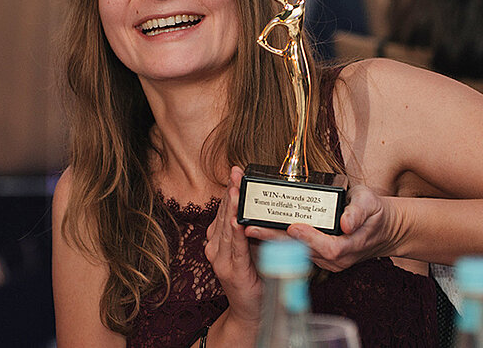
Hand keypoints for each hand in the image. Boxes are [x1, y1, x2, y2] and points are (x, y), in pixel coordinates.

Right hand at [205, 166, 261, 327]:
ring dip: (231, 207)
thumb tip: (267, 208)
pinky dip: (235, 233)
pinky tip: (237, 220)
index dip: (230, 189)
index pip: (226, 209)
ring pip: (227, 228)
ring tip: (235, 189)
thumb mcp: (255, 249)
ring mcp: (220, 259)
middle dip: (231, 191)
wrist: (251, 312)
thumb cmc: (255, 279)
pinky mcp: (231, 270)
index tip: (236, 171)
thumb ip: (256, 231)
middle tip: (235, 172)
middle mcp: (216, 247)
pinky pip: (235, 248)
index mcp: (220, 239)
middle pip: (224, 214)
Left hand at [245, 184, 401, 271]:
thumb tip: (345, 222)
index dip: (309, 238)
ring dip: (271, 241)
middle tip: (251, 229)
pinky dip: (277, 241)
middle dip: (275, 240)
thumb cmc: (376, 212)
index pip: (328, 247)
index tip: (292, 226)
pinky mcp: (318, 257)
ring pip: (295, 252)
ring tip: (247, 228)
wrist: (384, 230)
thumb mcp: (370, 204)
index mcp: (349, 245)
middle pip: (303, 251)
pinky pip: (296, 251)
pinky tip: (259, 231)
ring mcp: (326, 261)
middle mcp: (336, 259)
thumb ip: (357, 212)